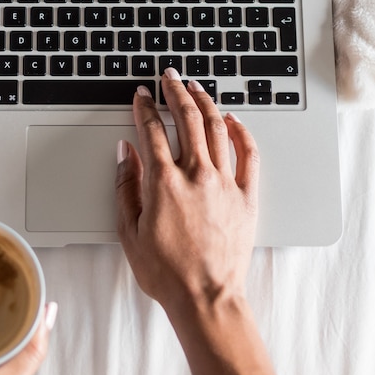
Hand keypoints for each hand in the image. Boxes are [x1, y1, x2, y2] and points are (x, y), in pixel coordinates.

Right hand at [115, 68, 259, 309]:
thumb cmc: (166, 272)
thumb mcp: (128, 231)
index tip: (141, 95)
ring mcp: (225, 183)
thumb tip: (125, 153)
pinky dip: (241, 132)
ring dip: (206, 103)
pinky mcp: (247, 196)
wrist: (205, 297)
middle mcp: (196, 175)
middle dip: (177, 92)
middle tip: (171, 77)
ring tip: (198, 88)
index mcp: (164, 183)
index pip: (151, 131)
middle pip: (187, 119)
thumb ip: (126, 187)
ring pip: (217, 129)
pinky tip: (233, 120)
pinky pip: (249, 154)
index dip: (144, 108)